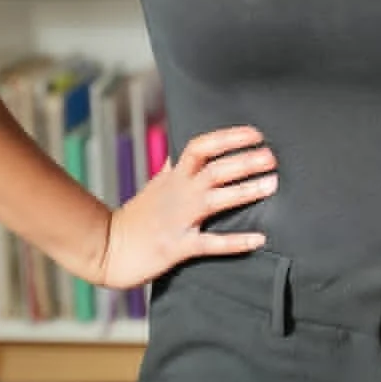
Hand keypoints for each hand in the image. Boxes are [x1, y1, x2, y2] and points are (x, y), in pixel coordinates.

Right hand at [96, 126, 276, 288]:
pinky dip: (236, 242)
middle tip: (272, 157)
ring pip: (217, 200)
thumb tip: (182, 151)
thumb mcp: (155, 185)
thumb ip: (173, 168)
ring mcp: (179, 219)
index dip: (229, 137)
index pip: (202, 146)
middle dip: (245, 161)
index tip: (255, 134)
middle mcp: (179, 193)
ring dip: (246, 191)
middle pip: (216, 169)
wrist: (108, 247)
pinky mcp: (179, 246)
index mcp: (174, 176)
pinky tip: (259, 239)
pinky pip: (212, 243)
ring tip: (272, 185)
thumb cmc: (136, 216)